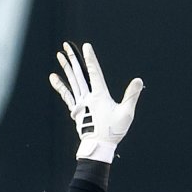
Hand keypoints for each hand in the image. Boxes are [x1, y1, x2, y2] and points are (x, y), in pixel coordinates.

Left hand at [49, 42, 143, 162]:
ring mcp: (80, 103)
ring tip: (59, 55)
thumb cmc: (113, 130)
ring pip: (71, 81)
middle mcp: (87, 97)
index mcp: (99, 96)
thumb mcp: (126, 113)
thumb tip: (138, 80)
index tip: (86, 46)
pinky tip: (53, 77)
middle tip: (66, 45)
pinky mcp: (76, 110)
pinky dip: (60, 85)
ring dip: (65, 68)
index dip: (90, 58)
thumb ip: (131, 95)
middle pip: (79, 74)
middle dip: (72, 59)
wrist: (98, 146)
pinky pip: (66, 94)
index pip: (94, 72)